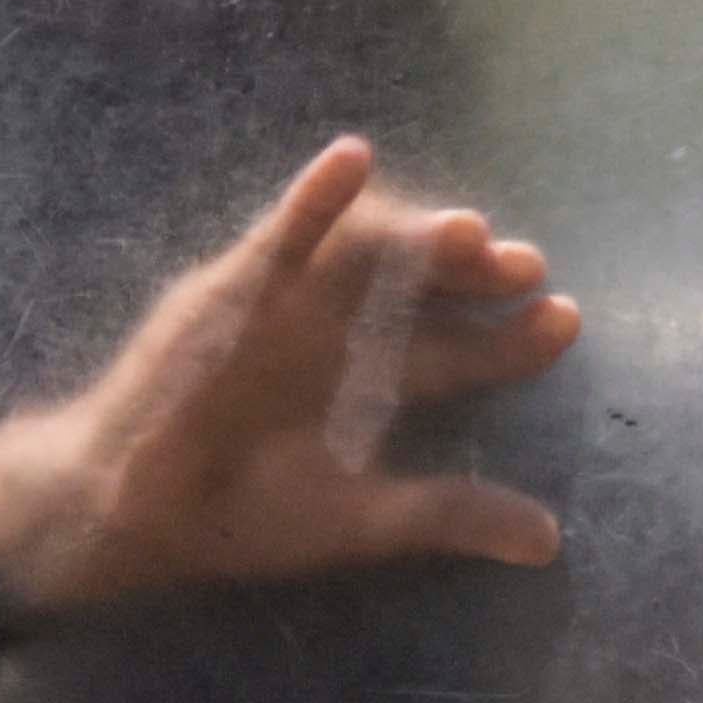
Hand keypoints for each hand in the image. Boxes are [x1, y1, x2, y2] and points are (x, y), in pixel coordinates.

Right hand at [0, 138, 577, 613]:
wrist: (138, 508)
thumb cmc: (245, 515)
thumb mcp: (361, 519)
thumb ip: (448, 516)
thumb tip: (549, 542)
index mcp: (381, 383)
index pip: (467, 349)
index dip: (515, 337)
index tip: (565, 318)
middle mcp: (349, 332)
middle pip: (429, 286)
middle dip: (476, 274)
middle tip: (523, 265)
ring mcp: (296, 304)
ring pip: (368, 251)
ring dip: (413, 233)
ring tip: (462, 229)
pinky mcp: (237, 288)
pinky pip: (281, 235)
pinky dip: (314, 198)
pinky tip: (352, 161)